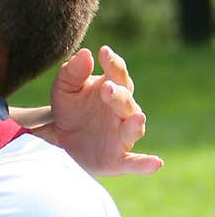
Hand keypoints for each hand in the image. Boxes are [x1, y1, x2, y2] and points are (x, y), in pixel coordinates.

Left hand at [48, 45, 162, 176]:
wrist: (59, 140)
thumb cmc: (69, 108)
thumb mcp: (64, 88)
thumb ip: (72, 71)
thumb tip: (85, 54)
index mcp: (111, 87)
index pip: (117, 73)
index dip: (112, 63)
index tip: (103, 52)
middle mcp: (122, 111)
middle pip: (126, 100)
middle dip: (118, 95)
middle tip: (106, 87)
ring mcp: (122, 135)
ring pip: (133, 128)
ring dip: (135, 123)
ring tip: (138, 117)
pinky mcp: (118, 159)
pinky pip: (134, 162)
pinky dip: (145, 164)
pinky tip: (156, 163)